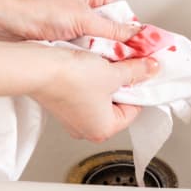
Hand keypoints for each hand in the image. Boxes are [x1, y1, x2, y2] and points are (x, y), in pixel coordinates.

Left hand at [10, 0, 139, 41]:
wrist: (9, 26)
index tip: (139, 43)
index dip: (127, 27)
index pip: (117, 10)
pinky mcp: (61, 37)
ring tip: (94, 54)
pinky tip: (81, 58)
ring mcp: (69, 22)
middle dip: (111, 40)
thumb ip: (113, 30)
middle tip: (116, 51)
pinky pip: (81, 48)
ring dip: (96, 48)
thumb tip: (136, 35)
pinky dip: (83, 54)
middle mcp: (78, 5)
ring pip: (95, 40)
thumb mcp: (83, 20)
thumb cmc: (37, 11)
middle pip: (107, 27)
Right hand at [32, 49, 158, 141]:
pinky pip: (83, 90)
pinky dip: (89, 76)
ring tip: (105, 61)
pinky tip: (88, 63)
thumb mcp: (113, 72)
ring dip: (105, 76)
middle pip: (116, 103)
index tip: (142, 71)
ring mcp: (71, 117)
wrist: (39, 68)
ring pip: (99, 95)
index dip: (139, 86)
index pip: (134, 109)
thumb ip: (136, 71)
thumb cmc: (71, 78)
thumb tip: (150, 68)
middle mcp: (86, 128)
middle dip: (121, 81)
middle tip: (125, 63)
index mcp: (104, 129)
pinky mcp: (60, 102)